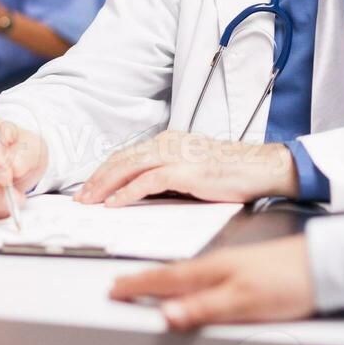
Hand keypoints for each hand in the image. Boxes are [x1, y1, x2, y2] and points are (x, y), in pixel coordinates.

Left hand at [75, 130, 298, 206]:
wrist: (262, 168)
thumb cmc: (232, 172)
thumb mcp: (193, 169)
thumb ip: (168, 175)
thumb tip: (141, 193)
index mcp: (169, 141)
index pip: (127, 155)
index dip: (105, 172)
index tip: (89, 188)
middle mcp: (168, 143)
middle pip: (122, 159)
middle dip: (97, 179)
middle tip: (80, 198)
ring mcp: (177, 155)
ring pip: (129, 167)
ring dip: (105, 186)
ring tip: (90, 202)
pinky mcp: (186, 171)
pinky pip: (148, 181)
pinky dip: (128, 192)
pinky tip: (116, 203)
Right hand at [109, 235, 315, 330]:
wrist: (324, 267)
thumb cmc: (288, 281)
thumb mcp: (242, 303)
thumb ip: (202, 309)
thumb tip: (167, 316)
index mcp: (211, 270)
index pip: (165, 279)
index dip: (138, 285)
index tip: (116, 289)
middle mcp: (217, 263)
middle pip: (171, 273)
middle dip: (143, 279)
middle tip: (121, 285)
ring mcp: (231, 263)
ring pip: (186, 271)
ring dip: (163, 276)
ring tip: (148, 282)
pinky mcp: (244, 267)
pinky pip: (202, 270)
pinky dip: (185, 275)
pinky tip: (191, 278)